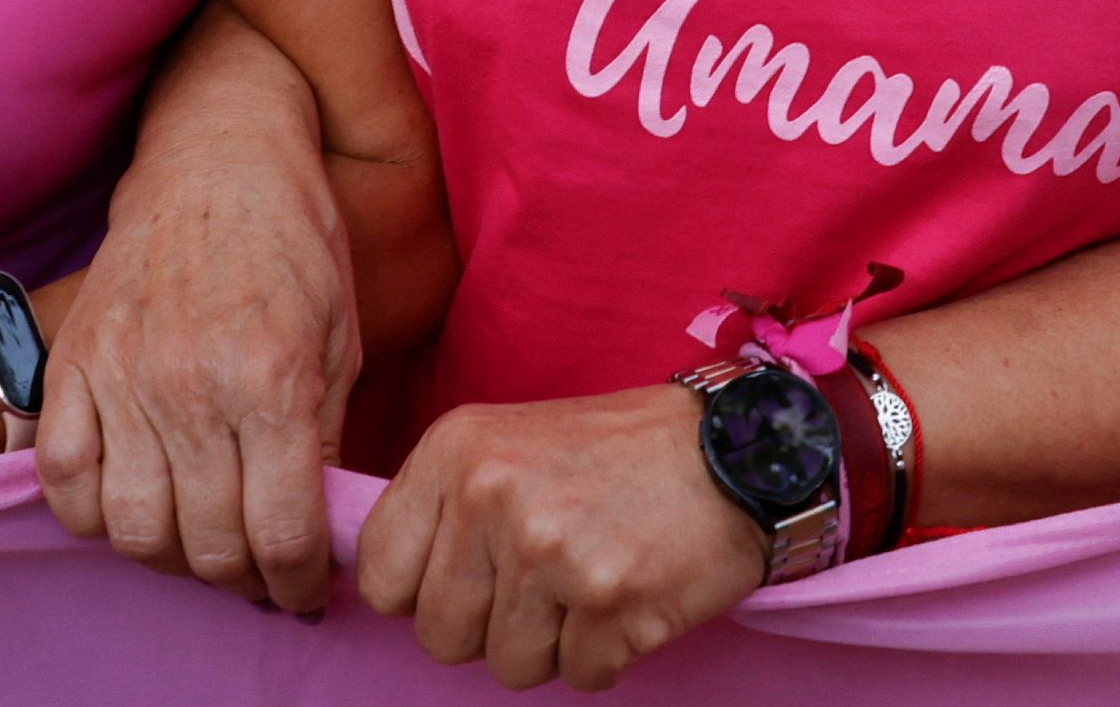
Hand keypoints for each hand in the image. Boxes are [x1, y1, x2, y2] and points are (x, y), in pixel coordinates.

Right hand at [42, 134, 361, 609]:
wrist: (218, 153)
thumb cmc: (295, 240)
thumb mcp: (341, 338)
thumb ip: (323, 440)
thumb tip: (313, 530)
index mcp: (272, 380)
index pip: (282, 535)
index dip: (299, 585)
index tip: (304, 592)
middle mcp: (193, 386)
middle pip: (208, 546)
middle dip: (244, 579)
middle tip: (259, 571)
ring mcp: (122, 375)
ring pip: (134, 529)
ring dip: (172, 556)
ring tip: (199, 542)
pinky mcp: (74, 361)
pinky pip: (64, 480)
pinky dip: (92, 514)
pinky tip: (131, 504)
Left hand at [356, 387, 765, 690]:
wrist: (739, 449)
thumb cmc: (617, 454)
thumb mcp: (509, 443)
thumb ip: (445, 508)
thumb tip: (388, 590)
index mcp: (456, 450)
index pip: (379, 575)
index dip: (422, 593)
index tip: (466, 578)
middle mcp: (493, 496)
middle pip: (439, 637)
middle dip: (489, 628)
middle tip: (544, 579)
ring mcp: (550, 552)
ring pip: (507, 667)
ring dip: (551, 643)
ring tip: (590, 579)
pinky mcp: (608, 602)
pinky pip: (578, 676)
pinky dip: (606, 652)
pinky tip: (629, 594)